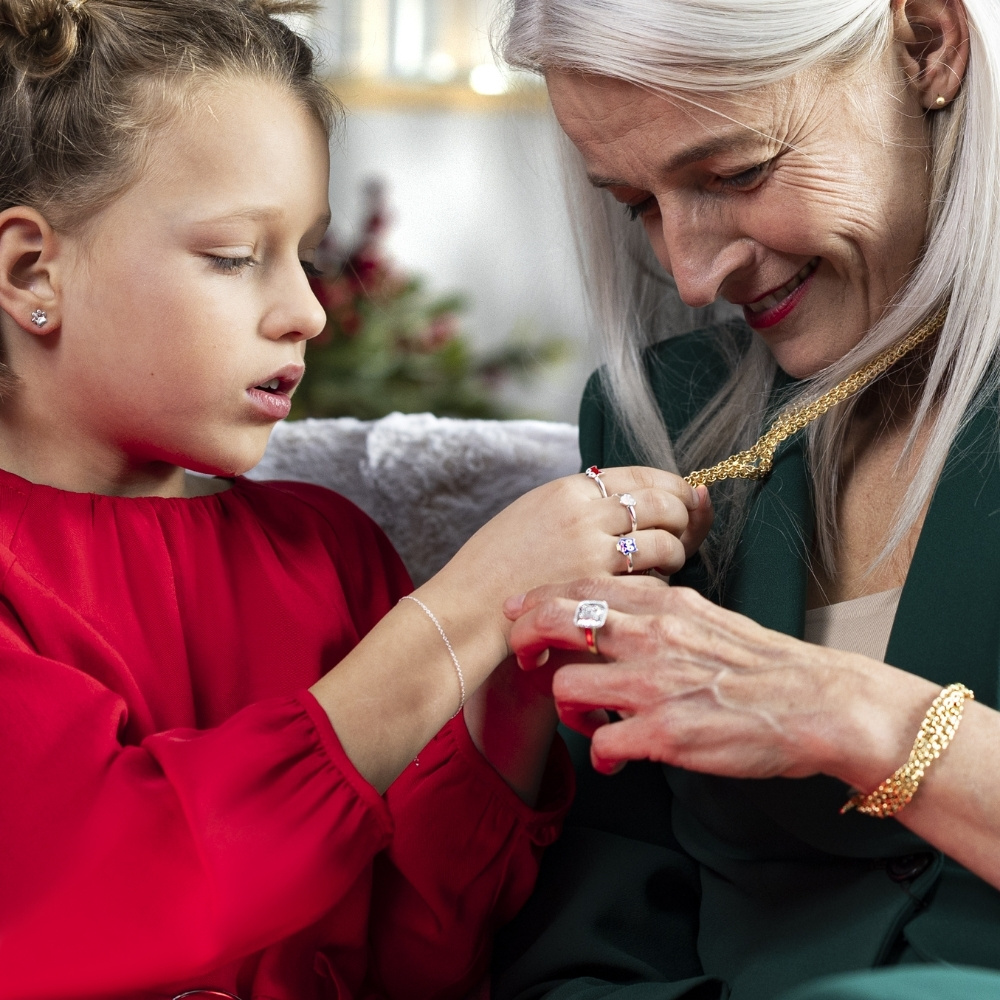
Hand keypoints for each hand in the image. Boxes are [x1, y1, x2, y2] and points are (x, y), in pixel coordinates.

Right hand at [421, 468, 712, 648]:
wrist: (467, 607)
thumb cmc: (495, 566)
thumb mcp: (532, 514)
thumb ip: (578, 505)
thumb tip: (627, 500)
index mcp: (568, 489)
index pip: (640, 475)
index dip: (672, 485)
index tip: (687, 496)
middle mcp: (584, 514)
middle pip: (661, 504)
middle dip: (685, 516)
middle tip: (687, 529)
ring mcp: (592, 553)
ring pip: (664, 543)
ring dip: (676, 553)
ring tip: (669, 561)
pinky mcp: (598, 591)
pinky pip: (652, 582)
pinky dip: (660, 585)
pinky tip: (649, 589)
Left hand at [506, 577, 937, 787]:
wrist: (820, 703)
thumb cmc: (762, 664)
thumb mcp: (705, 617)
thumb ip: (655, 613)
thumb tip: (613, 614)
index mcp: (662, 604)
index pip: (579, 586)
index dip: (538, 599)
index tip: (521, 613)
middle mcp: (651, 636)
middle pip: (557, 621)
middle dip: (526, 637)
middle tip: (526, 656)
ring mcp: (656, 684)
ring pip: (566, 687)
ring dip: (567, 709)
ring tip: (587, 721)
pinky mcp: (666, 733)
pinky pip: (601, 744)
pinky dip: (601, 755)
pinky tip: (616, 759)